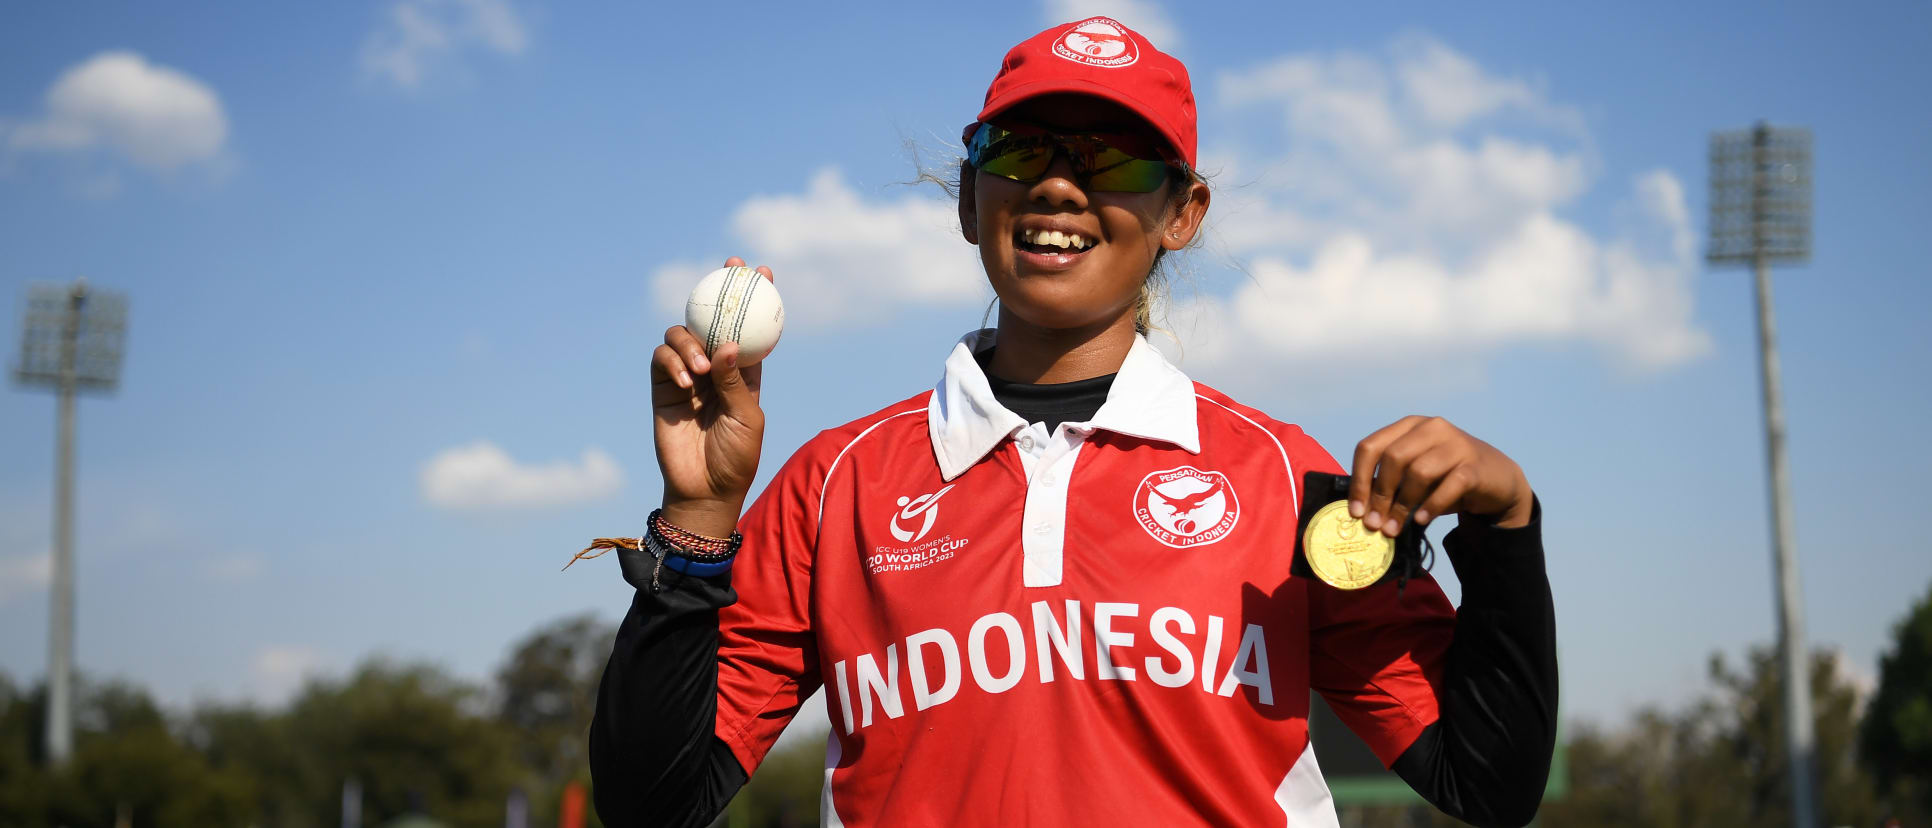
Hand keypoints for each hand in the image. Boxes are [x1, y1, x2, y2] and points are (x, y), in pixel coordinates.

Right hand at [651, 257, 771, 537]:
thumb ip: (735, 381)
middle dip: (719, 291)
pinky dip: (671, 361)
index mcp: (744, 373)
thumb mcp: (746, 418)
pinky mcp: (662, 388)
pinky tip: (684, 380)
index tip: (762, 273)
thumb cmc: (735, 457)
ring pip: (681, 334)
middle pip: (712, 320)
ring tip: (700, 371)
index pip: (749, 328)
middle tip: (728, 272)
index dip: (755, 299)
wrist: (704, 489)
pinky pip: (661, 358)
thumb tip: (725, 344)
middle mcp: (714, 369)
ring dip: (690, 344)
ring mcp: (686, 375)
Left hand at [1347, 415, 1532, 536]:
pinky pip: (1448, 485)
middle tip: (1374, 524)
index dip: (1359, 480)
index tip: (1355, 511)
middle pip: (1393, 458)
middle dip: (1380, 495)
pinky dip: (1431, 505)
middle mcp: (1431, 428)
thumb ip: (1390, 484)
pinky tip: (1421, 521)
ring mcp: (1455, 443)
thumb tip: (1361, 512)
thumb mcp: (1414, 475)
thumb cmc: (1445, 478)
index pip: (1370, 447)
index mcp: (1409, 426)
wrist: (1496, 479)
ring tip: (1394, 528)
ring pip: (1419, 471)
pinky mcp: (1474, 464)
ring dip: (1402, 505)